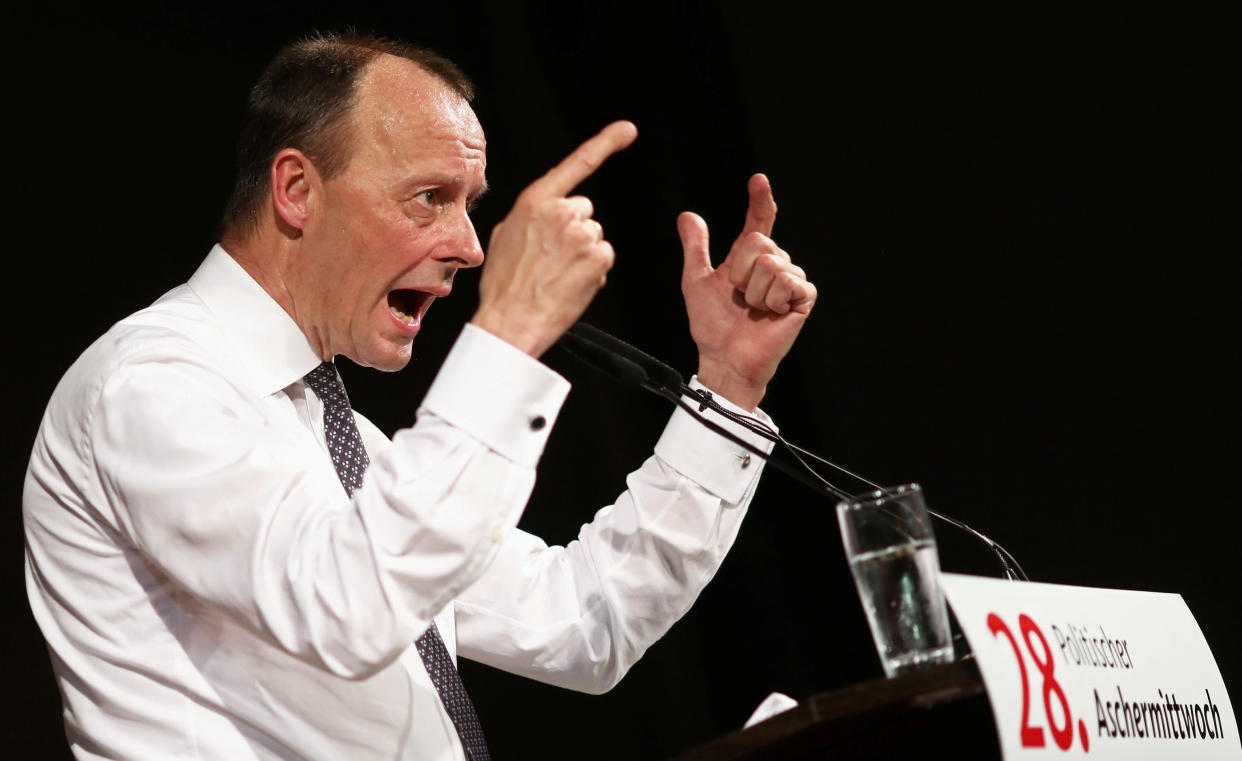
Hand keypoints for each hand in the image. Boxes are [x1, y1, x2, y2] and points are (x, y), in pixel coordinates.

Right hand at [472, 121, 637, 356]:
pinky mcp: (598, 258)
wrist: (511, 321)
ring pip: (595, 236)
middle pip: (585, 210)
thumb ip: (530, 216)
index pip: (578, 163)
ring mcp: (582, 235)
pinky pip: (604, 257)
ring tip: (557, 274)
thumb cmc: (504, 284)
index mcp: (535, 201)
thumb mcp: (505, 236)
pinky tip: (570, 283)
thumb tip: (543, 212)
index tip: (627, 129)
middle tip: (552, 257)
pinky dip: (593, 270)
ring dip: (583, 252)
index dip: (606, 142)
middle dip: (574, 229)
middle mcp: (561, 212)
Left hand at [679, 174, 816, 409]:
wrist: (725, 359)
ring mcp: (791, 280)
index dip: (760, 200)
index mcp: (750, 258)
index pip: (760, 221)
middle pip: (759, 241)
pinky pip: (787, 281)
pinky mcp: (803, 297)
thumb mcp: (696, 282)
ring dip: (754, 291)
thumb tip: (687, 215)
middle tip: (739, 297)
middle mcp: (774, 263)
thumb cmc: (713, 326)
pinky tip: (770, 314)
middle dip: (740, 271)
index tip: (758, 180)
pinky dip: (771, 299)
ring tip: (754, 309)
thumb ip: (695, 248)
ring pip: (772, 262)